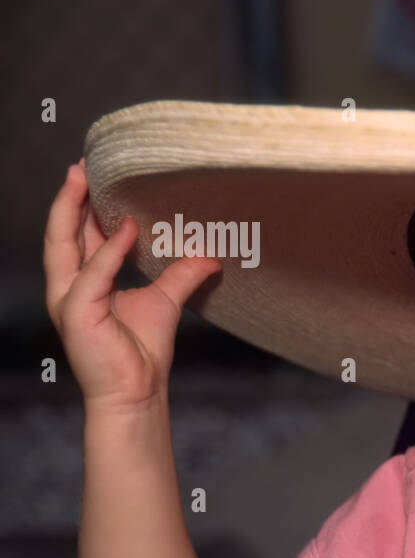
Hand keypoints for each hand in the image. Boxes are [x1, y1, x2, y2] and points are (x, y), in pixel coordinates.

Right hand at [43, 159, 222, 412]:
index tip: (93, 175)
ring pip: (64, 245)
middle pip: (61, 233)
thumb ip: (182, 275)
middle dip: (68, 198)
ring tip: (85, 180)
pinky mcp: (77, 314)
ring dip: (73, 211)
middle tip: (82, 165)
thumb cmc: (142, 352)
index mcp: (83, 283)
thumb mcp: (165, 301)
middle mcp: (68, 288)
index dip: (80, 205)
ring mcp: (68, 300)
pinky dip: (109, 250)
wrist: (137, 392)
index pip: (76, 236)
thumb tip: (209, 255)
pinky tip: (125, 228)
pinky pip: (93, 274)